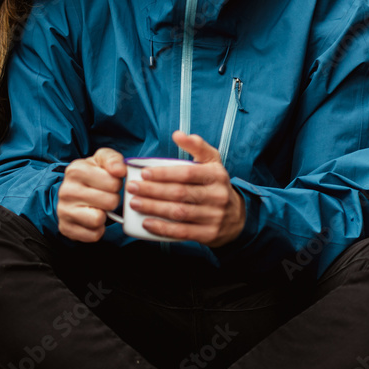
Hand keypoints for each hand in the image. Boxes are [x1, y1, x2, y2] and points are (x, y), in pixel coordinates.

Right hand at [56, 148, 126, 241]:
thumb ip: (114, 159)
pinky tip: (92, 218)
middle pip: (110, 202)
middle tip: (104, 196)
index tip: (108, 183)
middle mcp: (66, 190)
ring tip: (98, 207)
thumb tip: (120, 170)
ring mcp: (64, 210)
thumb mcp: (101, 160)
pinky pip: (94, 235)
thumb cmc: (91, 176)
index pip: (113, 183)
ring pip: (99, 219)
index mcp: (76, 170)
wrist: (69, 193)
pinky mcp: (66, 228)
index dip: (116, 184)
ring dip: (104, 215)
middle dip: (112, 200)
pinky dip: (97, 229)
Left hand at [127, 130, 244, 246]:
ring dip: (153, 208)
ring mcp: (215, 217)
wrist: (237, 217)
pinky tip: (146, 223)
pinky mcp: (209, 234)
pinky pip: (182, 232)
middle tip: (132, 187)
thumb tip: (177, 134)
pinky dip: (162, 228)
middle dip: (152, 190)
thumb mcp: (212, 161)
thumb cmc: (215, 184)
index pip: (187, 173)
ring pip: (179, 213)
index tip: (143, 173)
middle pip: (180, 193)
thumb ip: (196, 146)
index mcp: (216, 175)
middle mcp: (218, 196)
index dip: (164, 173)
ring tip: (134, 203)